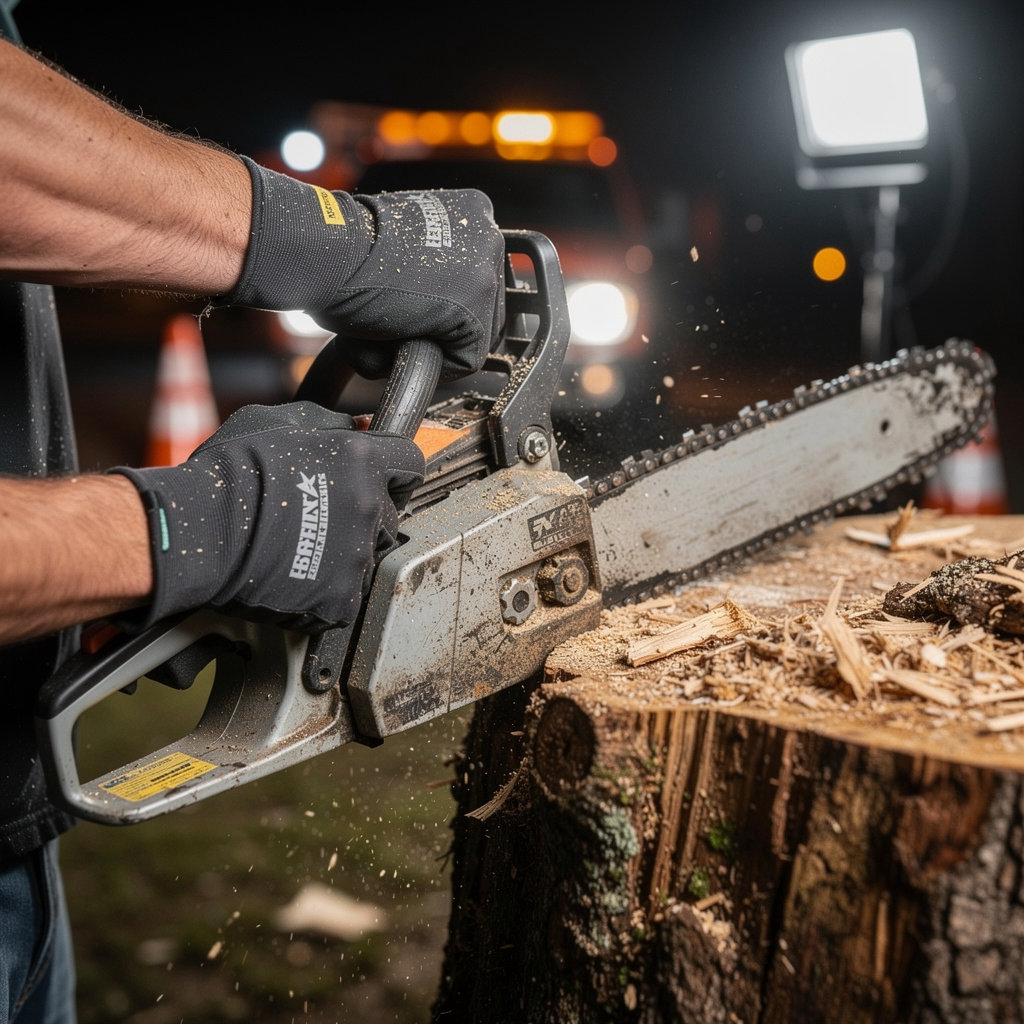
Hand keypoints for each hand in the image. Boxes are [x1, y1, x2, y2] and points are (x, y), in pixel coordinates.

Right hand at [112, 402, 424, 631]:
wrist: (200, 530)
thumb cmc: (230, 472)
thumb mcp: (281, 423)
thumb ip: (329, 425)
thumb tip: (358, 426)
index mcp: (362, 460)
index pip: (410, 463)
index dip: (395, 471)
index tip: (383, 478)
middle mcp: (369, 506)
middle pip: (390, 515)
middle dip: (365, 516)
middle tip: (325, 517)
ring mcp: (358, 555)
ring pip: (368, 557)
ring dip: (344, 554)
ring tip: (301, 550)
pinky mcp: (341, 598)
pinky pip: (345, 596)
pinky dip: (325, 592)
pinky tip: (296, 579)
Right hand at [221, 158, 504, 381]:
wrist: (329, 253)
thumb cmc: (346, 248)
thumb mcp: (402, 240)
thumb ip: (430, 264)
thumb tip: (434, 312)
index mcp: (472, 210)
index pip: (479, 278)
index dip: (447, 303)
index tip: (416, 307)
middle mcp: (489, 236)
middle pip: (485, 305)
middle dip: (447, 323)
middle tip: (403, 321)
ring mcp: (487, 275)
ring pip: (478, 334)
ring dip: (440, 342)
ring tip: (400, 331)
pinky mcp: (476, 313)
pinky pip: (467, 359)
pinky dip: (436, 365)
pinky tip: (406, 345)